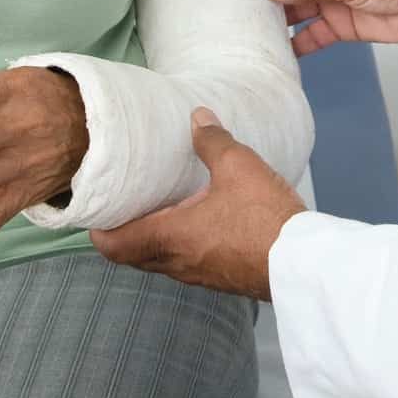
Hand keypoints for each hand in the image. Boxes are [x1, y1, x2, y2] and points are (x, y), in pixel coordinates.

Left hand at [91, 109, 304, 301]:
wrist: (301, 264)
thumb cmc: (264, 217)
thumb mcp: (238, 166)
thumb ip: (212, 141)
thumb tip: (198, 118)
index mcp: (169, 237)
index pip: (113, 246)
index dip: (97, 230)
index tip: (95, 210)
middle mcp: (177, 263)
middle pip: (132, 257)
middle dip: (123, 233)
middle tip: (126, 204)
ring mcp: (199, 276)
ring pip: (160, 262)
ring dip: (153, 240)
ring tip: (160, 209)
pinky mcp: (221, 279)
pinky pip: (186, 264)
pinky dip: (180, 246)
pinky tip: (200, 223)